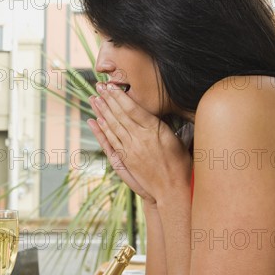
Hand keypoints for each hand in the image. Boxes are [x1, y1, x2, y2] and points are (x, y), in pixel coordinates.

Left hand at [88, 83, 191, 203]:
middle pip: (120, 114)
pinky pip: (111, 142)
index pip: (133, 108)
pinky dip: (103, 130)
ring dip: (102, 111)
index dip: (120, 96)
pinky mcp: (126, 160)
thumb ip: (163, 124)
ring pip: (113, 126)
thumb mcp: (176, 139)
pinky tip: (96, 121)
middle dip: (108, 99)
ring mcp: (131, 150)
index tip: (111, 86)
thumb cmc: (180, 163)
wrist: (173, 189)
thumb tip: (154, 111)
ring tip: (94, 98)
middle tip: (99, 85)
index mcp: (154, 129)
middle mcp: (140, 138)